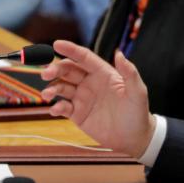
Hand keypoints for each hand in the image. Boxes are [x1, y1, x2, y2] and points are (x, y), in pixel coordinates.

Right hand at [40, 40, 154, 157]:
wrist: (134, 138)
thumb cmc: (137, 112)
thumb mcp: (137, 92)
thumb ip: (129, 73)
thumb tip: (119, 53)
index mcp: (103, 73)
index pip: (84, 58)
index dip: (71, 50)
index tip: (56, 44)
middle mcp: (90, 83)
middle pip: (68, 70)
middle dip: (55, 69)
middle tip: (46, 73)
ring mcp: (82, 98)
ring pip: (61, 87)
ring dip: (52, 88)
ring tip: (48, 94)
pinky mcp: (77, 114)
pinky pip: (63, 107)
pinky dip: (56, 107)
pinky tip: (56, 109)